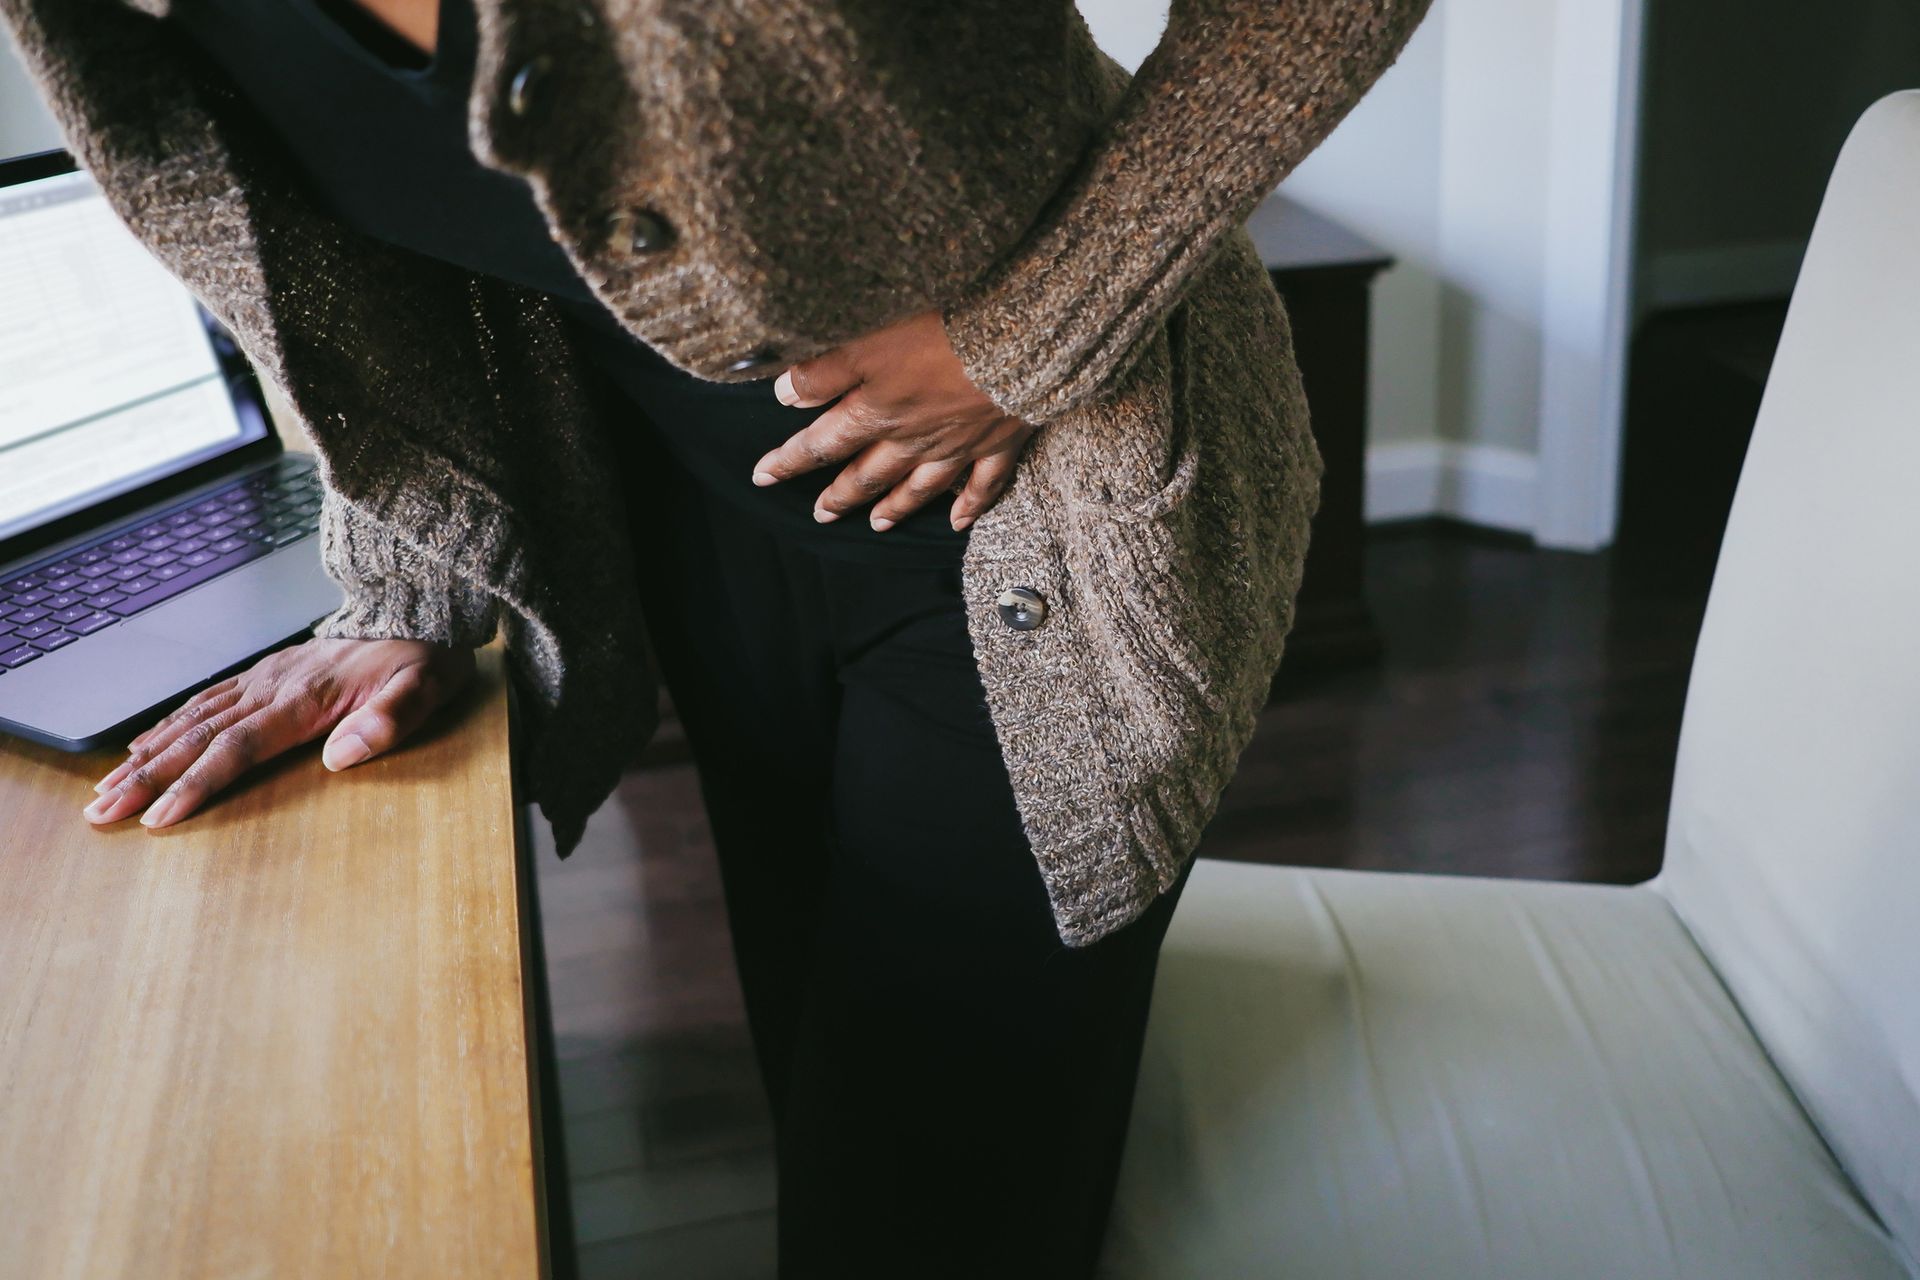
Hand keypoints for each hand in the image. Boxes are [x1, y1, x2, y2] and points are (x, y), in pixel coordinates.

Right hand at [82, 636, 474, 828]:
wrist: (418, 610)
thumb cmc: (425, 658)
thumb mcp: (426, 690)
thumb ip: (389, 721)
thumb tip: (341, 757)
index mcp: (305, 699)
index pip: (238, 747)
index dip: (196, 783)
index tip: (159, 818)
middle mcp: (272, 686)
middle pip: (198, 737)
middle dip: (147, 779)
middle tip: (102, 813)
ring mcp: (264, 677)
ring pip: (191, 719)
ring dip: (145, 756)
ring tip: (105, 791)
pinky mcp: (265, 673)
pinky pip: (205, 700)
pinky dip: (166, 724)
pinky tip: (141, 745)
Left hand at [755, 309, 1035, 531]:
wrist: (1018, 341)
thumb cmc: (939, 335)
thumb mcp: (868, 343)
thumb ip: (824, 372)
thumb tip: (784, 396)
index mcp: (876, 413)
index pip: (822, 443)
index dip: (790, 461)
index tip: (763, 477)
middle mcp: (912, 441)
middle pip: (868, 475)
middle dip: (840, 496)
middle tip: (820, 514)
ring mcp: (957, 448)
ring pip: (918, 488)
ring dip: (895, 508)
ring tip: (877, 525)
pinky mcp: (997, 443)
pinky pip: (981, 486)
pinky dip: (969, 508)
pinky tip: (960, 523)